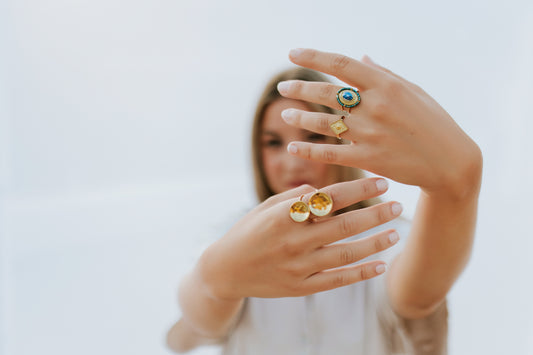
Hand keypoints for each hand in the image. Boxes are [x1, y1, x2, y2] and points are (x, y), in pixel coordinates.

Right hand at [195, 178, 401, 300]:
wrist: (225, 270)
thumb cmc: (247, 231)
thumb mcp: (266, 207)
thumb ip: (296, 197)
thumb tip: (324, 189)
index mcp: (284, 215)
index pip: (330, 198)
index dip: (360, 189)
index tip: (381, 182)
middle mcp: (293, 241)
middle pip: (345, 225)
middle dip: (377, 214)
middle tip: (398, 205)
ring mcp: (298, 267)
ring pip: (346, 254)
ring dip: (375, 243)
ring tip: (395, 232)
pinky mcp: (300, 287)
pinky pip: (337, 280)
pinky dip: (362, 273)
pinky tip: (381, 264)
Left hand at [277, 49, 481, 197]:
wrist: (450, 162)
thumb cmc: (433, 121)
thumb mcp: (413, 90)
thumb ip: (383, 74)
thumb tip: (361, 57)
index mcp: (386, 84)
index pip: (341, 64)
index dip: (313, 57)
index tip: (292, 53)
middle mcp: (375, 106)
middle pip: (326, 93)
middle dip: (299, 88)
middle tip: (282, 87)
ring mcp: (370, 133)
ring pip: (324, 122)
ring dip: (300, 117)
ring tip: (284, 113)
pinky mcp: (368, 158)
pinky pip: (330, 153)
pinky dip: (308, 149)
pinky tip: (292, 146)